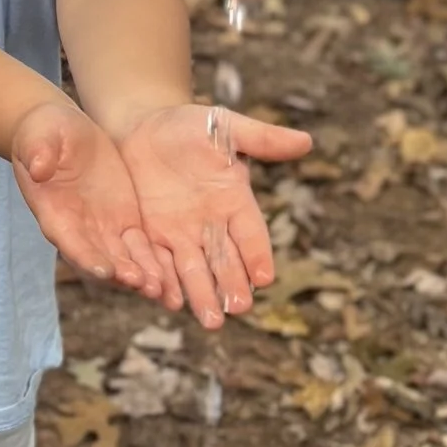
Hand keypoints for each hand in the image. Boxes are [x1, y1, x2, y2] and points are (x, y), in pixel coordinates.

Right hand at [10, 100, 173, 301]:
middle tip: (143, 285)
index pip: (70, 241)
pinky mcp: (125, 221)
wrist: (62, 131)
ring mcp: (103, 228)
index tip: (105, 271)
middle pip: (101, 258)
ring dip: (142, 274)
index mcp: (54, 212)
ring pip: (125, 258)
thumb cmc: (43, 131)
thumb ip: (38, 152)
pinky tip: (173, 276)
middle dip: (121, 273)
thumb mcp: (38, 135)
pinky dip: (156, 262)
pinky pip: (142, 246)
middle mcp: (78, 229)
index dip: (87, 257)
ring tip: (162, 288)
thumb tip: (37, 167)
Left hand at [115, 104, 313, 330]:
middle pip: (225, 261)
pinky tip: (171, 302)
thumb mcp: (224, 127)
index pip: (251, 233)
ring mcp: (181, 235)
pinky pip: (159, 264)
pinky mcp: (151, 237)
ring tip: (211, 321)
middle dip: (232, 286)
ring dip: (202, 295)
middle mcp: (211, 226)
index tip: (265, 277)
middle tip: (239, 311)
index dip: (258, 254)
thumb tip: (306, 142)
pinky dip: (165, 283)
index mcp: (234, 202)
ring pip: (194, 271)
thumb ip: (260, 139)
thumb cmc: (187, 125)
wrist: (140, 127)